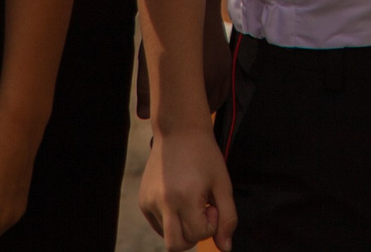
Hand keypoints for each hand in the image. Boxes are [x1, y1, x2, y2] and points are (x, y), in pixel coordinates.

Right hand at [140, 125, 237, 250]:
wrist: (178, 130)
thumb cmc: (205, 156)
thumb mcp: (223, 184)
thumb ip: (227, 218)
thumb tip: (225, 249)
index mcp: (184, 197)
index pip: (197, 234)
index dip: (210, 223)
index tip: (211, 202)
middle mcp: (162, 202)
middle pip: (176, 245)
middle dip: (194, 236)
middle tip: (201, 211)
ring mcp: (148, 202)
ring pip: (167, 236)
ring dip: (182, 225)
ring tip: (190, 199)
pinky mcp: (142, 201)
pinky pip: (159, 225)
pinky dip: (171, 220)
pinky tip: (178, 197)